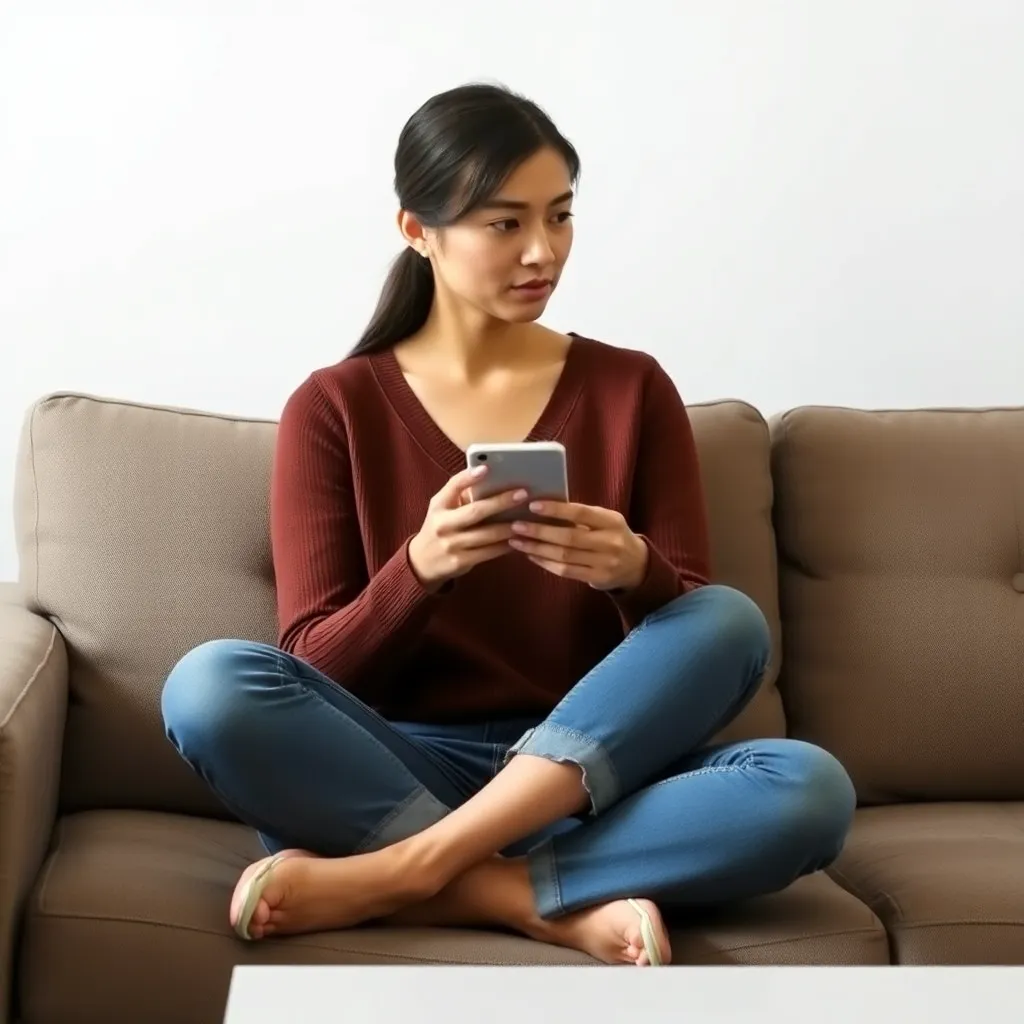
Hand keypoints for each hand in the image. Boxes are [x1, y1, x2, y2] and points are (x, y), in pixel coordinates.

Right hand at [408, 465, 526, 588]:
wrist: (422, 562)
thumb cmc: (440, 527)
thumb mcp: (442, 508)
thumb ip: (461, 496)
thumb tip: (493, 480)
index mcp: (439, 505)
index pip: (453, 486)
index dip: (469, 477)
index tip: (486, 468)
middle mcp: (443, 524)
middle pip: (475, 511)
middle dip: (501, 502)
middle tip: (523, 494)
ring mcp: (451, 544)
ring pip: (487, 534)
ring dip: (509, 526)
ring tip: (528, 519)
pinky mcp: (460, 562)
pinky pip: (488, 552)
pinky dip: (505, 545)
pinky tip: (518, 539)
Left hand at [508, 500, 648, 590]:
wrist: (637, 564)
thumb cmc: (612, 535)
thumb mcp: (605, 521)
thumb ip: (582, 516)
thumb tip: (544, 506)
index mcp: (611, 521)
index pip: (581, 513)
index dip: (556, 510)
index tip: (533, 506)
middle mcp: (609, 542)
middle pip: (569, 537)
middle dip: (539, 531)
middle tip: (516, 525)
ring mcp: (604, 562)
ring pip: (564, 556)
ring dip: (537, 548)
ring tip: (517, 541)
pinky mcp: (597, 578)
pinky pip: (566, 570)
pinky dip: (545, 562)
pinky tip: (531, 555)